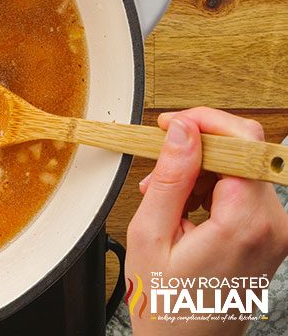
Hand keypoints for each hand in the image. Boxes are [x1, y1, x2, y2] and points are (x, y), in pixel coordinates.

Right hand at [126, 108, 287, 335]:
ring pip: (242, 168)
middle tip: (157, 168)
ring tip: (163, 196)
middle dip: (196, 149)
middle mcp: (273, 225)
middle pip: (244, 152)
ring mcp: (276, 231)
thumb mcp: (150, 235)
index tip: (171, 124)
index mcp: (245, 223)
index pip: (243, 142)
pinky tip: (183, 206)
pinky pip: (244, 189)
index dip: (205, 122)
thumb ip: (170, 178)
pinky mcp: (270, 234)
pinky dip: (211, 186)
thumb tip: (183, 132)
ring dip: (200, 170)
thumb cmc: (165, 303)